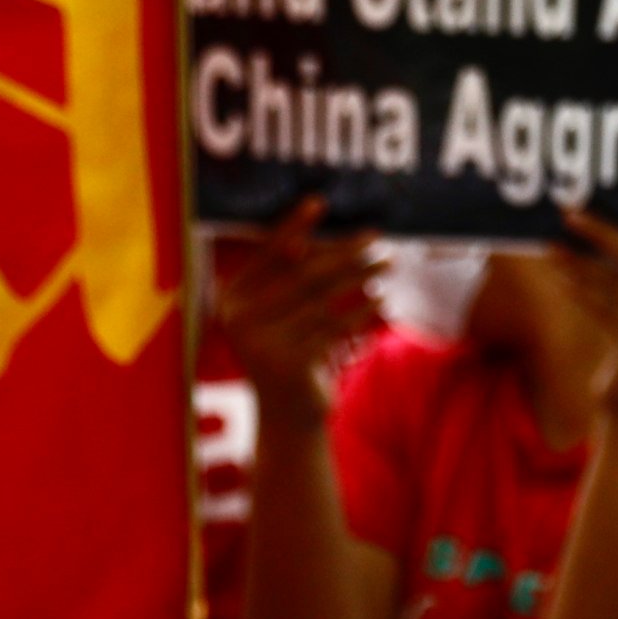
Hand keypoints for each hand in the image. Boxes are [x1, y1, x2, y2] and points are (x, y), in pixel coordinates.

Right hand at [210, 200, 384, 431]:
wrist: (286, 417)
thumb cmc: (287, 351)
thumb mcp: (280, 314)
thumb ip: (288, 280)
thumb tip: (308, 242)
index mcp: (229, 299)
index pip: (266, 254)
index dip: (292, 225)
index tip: (319, 201)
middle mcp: (239, 320)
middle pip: (302, 274)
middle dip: (342, 252)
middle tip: (376, 236)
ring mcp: (262, 344)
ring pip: (323, 299)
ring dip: (360, 277)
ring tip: (387, 262)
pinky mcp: (290, 365)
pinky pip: (334, 328)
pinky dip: (361, 311)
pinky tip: (382, 297)